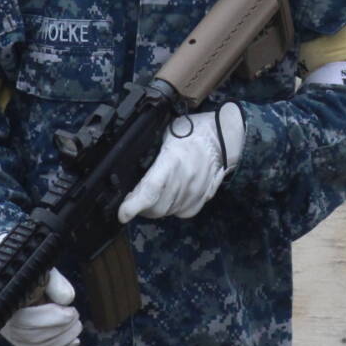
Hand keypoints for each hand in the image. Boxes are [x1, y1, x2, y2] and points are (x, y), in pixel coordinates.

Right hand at [0, 233, 80, 345]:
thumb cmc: (27, 267)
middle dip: (59, 329)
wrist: (12, 269)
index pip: (24, 320)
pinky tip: (73, 341)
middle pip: (32, 336)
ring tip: (77, 325)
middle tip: (76, 315)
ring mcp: (10, 332)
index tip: (71, 310)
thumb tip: (67, 299)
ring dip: (61, 339)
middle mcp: (4, 320)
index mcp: (5, 301)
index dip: (51, 318)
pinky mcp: (20, 338)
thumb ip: (54, 281)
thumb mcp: (40, 266)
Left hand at [118, 104, 243, 222]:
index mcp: (172, 161)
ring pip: (167, 212)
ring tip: (151, 194)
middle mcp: (185, 180)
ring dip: (155, 207)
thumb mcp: (166, 134)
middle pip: (156, 207)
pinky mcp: (203, 199)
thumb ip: (151, 154)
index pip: (150, 190)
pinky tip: (169, 196)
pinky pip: (181, 212)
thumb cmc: (191, 131)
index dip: (134, 206)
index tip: (122, 214)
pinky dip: (171, 208)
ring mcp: (195, 192)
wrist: (222, 138)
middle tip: (133, 198)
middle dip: (139, 207)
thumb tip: (130, 169)